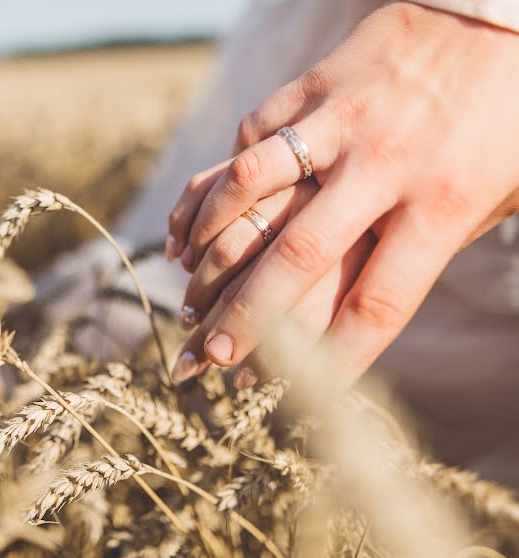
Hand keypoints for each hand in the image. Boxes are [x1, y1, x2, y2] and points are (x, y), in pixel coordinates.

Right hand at [167, 2, 518, 384]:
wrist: (497, 5)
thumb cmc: (507, 114)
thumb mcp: (497, 193)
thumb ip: (433, 248)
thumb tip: (358, 309)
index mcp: (443, 202)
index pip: (378, 302)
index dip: (333, 360)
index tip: (296, 401)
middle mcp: (384, 163)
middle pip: (299, 257)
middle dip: (249, 318)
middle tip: (210, 360)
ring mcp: (341, 120)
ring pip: (251, 189)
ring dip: (210, 247)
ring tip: (188, 291)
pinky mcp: (312, 86)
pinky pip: (249, 141)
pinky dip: (215, 189)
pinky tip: (196, 226)